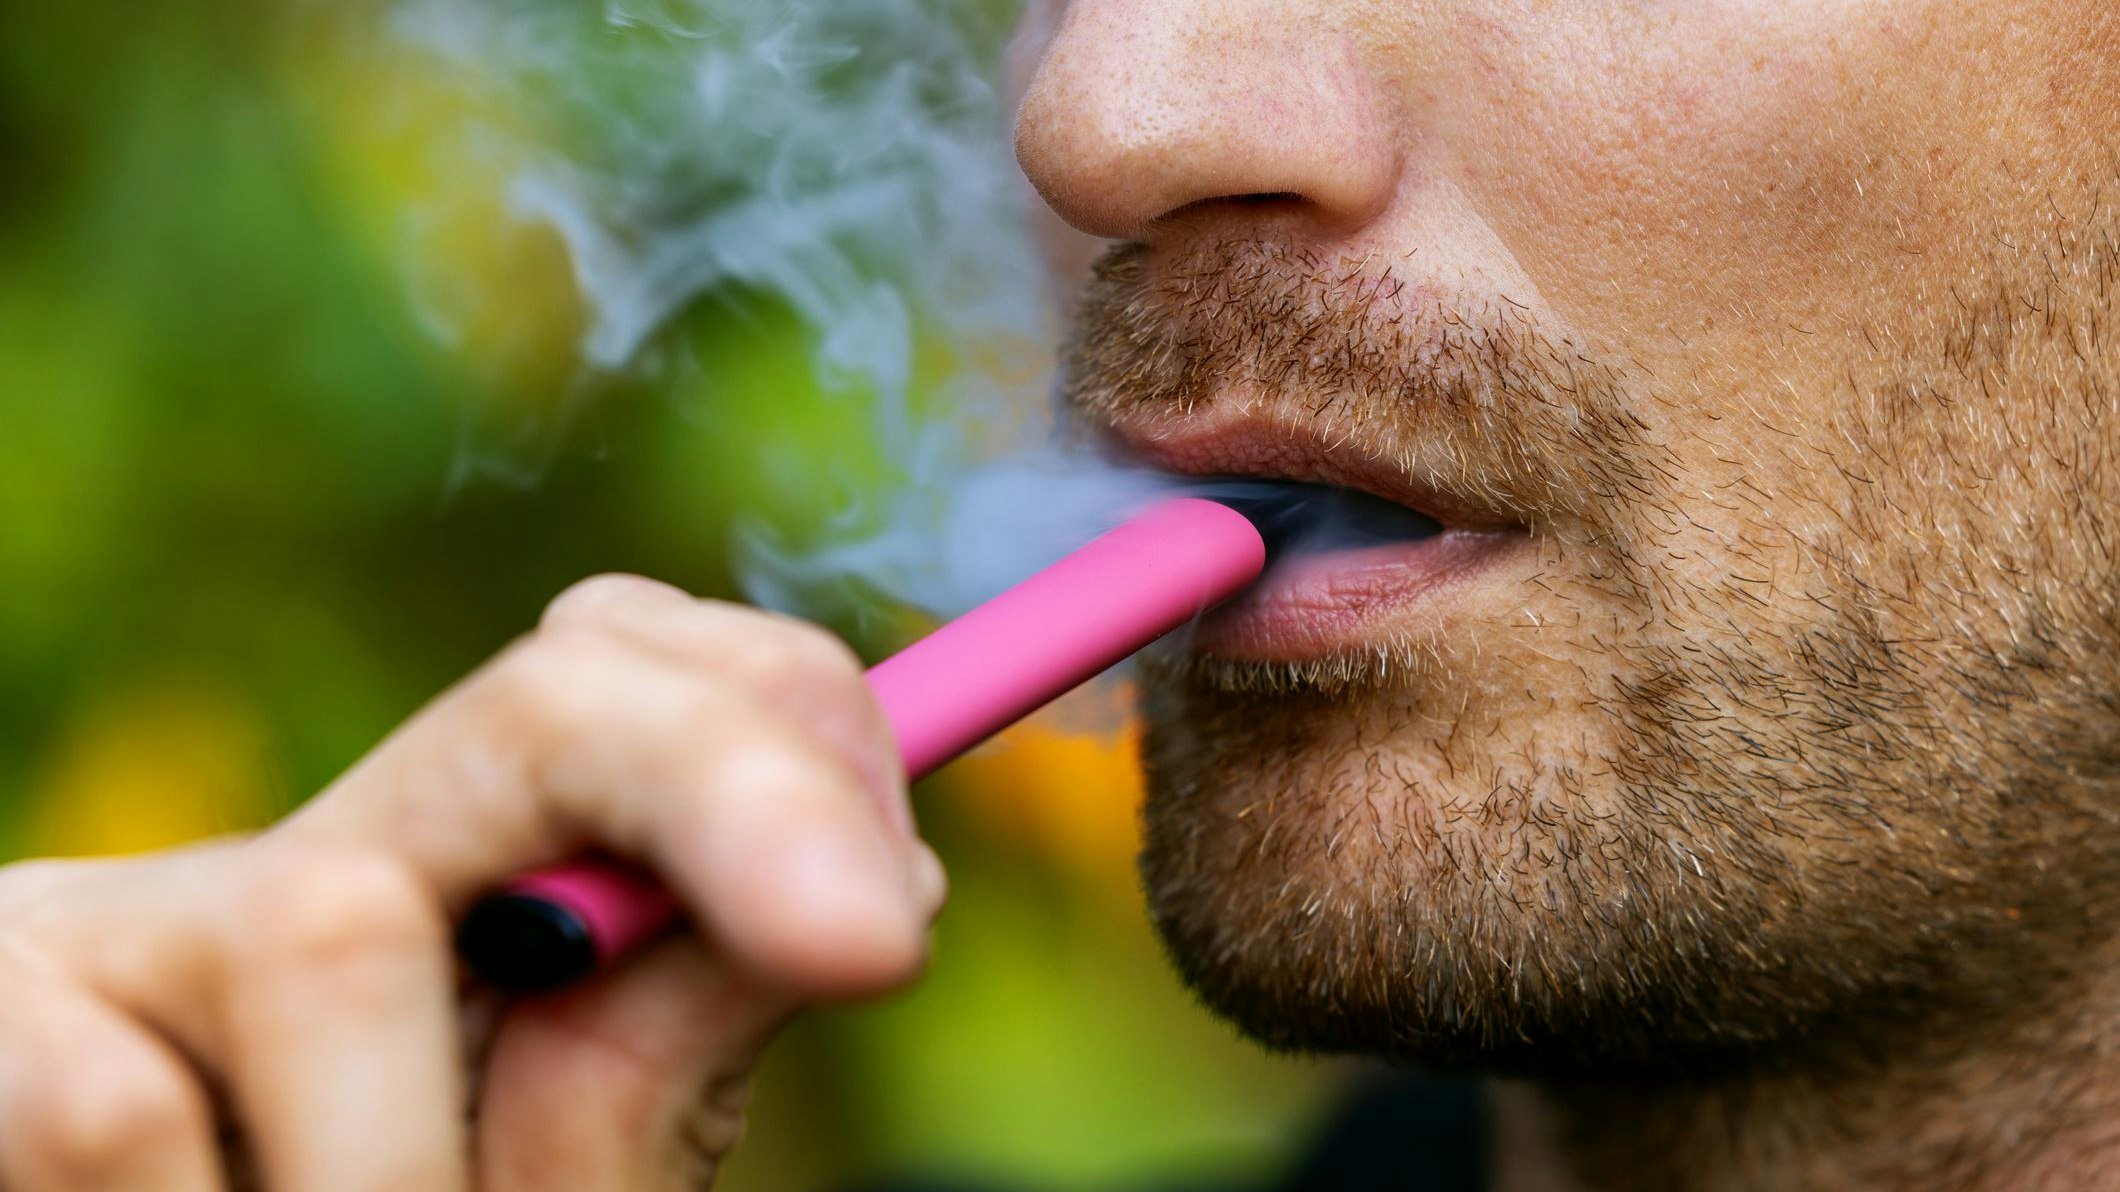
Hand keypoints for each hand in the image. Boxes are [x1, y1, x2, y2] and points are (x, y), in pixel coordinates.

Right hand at [0, 575, 945, 1190]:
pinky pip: (129, 1108)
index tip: (885, 920)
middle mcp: (312, 863)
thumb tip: (862, 893)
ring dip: (408, 1171)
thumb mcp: (556, 1174)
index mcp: (470, 899)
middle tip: (871, 940)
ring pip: (333, 937)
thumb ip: (667, 1038)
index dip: (780, 745)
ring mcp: (120, 916)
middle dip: (724, 790)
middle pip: (542, 702)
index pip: (639, 688)